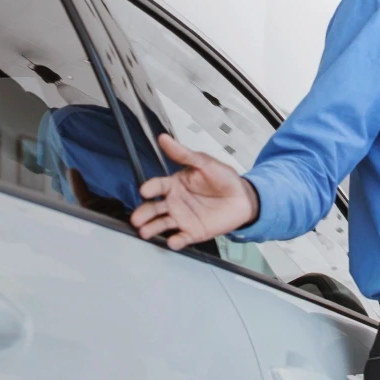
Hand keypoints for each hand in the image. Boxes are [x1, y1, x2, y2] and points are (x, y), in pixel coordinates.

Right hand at [129, 134, 258, 249]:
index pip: (158, 186)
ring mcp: (182, 218)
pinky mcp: (192, 232)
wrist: (243, 198)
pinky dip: (175, 241)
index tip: (145, 190)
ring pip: (162, 224)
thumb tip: (164, 138)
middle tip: (136, 219)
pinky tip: (172, 241)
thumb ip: (183, 154)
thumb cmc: (223, 178)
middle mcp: (175, 202)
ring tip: (145, 232)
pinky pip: (181, 238)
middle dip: (144, 213)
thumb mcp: (204, 163)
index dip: (150, 188)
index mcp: (175, 184)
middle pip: (154, 208)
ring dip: (152, 228)